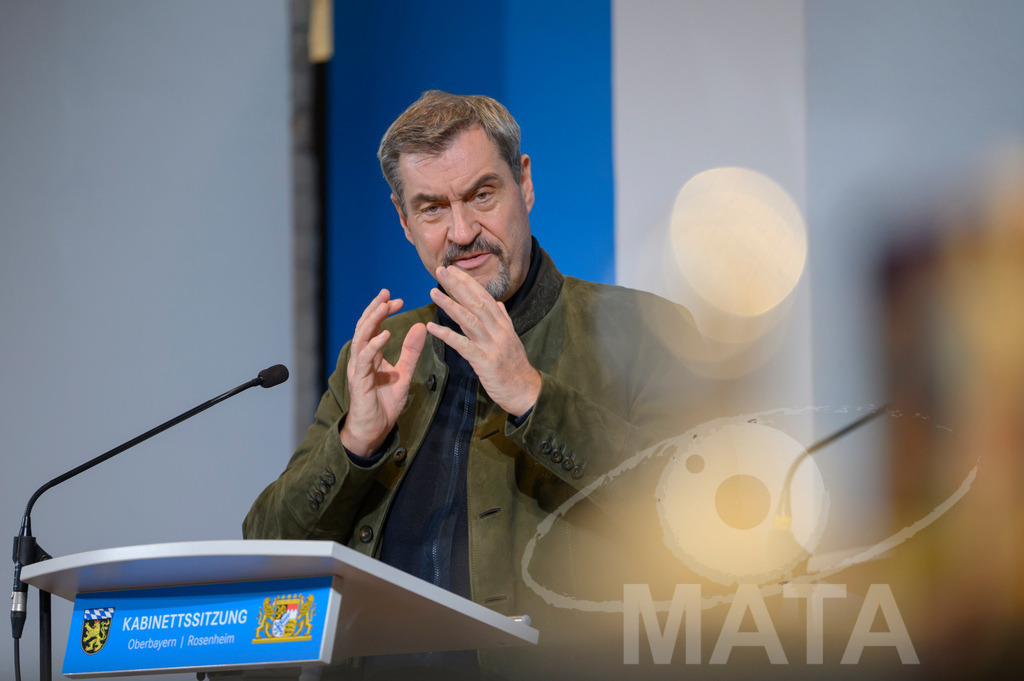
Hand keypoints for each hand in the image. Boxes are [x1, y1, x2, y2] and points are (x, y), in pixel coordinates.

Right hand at [340, 289, 426, 456]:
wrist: (375, 429)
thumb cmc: (385, 403)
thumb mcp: (404, 373)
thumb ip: (411, 352)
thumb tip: (420, 325)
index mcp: (371, 355)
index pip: (374, 327)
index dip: (383, 311)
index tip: (398, 300)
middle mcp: (362, 358)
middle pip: (364, 327)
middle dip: (375, 309)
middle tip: (387, 293)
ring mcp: (358, 368)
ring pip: (361, 338)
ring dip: (372, 321)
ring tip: (383, 307)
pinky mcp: (358, 380)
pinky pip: (364, 359)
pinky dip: (373, 345)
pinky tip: (384, 335)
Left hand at [426, 266, 540, 416]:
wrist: (526, 391)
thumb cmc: (515, 366)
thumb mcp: (511, 339)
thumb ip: (503, 319)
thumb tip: (497, 303)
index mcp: (502, 324)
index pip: (484, 296)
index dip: (468, 282)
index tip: (453, 269)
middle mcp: (498, 330)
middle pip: (475, 302)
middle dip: (457, 285)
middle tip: (441, 270)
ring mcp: (491, 345)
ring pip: (468, 319)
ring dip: (450, 304)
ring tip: (433, 292)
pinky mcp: (484, 361)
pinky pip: (462, 345)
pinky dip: (446, 335)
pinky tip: (432, 327)